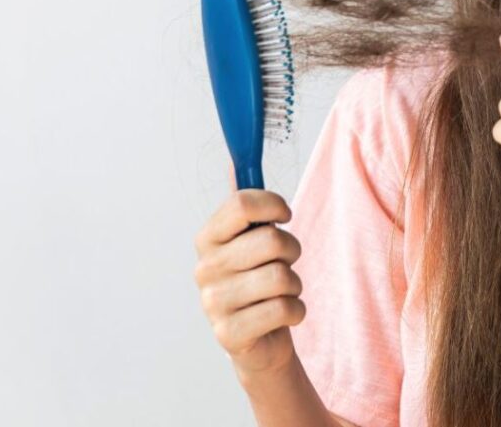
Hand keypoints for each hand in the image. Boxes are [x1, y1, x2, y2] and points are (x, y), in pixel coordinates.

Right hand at [193, 164, 304, 377]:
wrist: (259, 338)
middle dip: (292, 250)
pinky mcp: (229, 334)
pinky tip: (282, 315)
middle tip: (286, 262)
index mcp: (208, 237)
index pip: (242, 204)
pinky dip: (296, 311)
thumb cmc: (258, 279)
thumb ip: (244, 205)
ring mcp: (213, 303)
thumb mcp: (249, 239)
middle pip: (271, 240)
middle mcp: (204, 268)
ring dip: (295, 284)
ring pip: (281, 276)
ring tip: (283, 291)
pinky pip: (284, 309)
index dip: (274, 205)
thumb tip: (235, 162)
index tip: (285, 216)